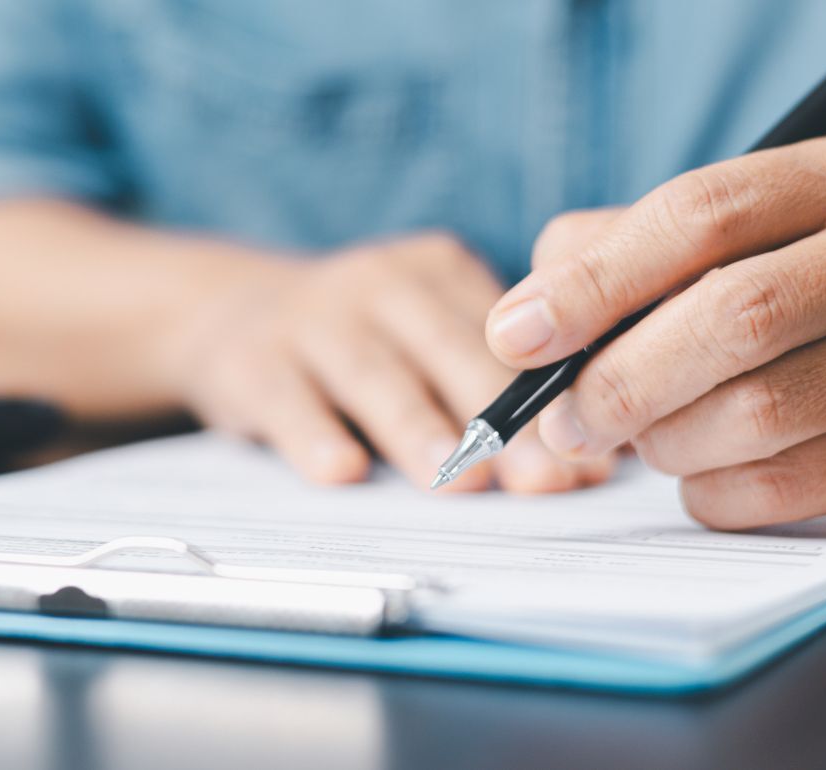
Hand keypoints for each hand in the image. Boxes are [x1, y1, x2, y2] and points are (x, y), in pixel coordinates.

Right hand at [173, 233, 614, 490]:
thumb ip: (497, 383)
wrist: (224, 315)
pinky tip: (342, 473)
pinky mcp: (249, 359)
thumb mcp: (425, 334)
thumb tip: (601, 464)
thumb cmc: (360, 345)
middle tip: (546, 482)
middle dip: (504, 421)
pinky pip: (286, 399)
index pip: (508, 338)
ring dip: (419, 429)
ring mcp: (311, 316)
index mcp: (440, 270)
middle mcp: (379, 280)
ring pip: (374, 375)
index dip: (554, 399)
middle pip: (450, 350)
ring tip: (460, 484)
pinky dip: (314, 435)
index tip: (594, 462)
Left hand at [486, 135, 825, 527]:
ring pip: (758, 413)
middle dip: (621, 380)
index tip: (516, 338)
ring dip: (666, 442)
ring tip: (642, 441)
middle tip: (560, 421)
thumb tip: (522, 323)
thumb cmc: (793, 291)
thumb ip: (611, 253)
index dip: (594, 284)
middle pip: (735, 318)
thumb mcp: (719, 240)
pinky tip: (703, 475)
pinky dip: (713, 492)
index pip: (699, 217)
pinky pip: (784, 486)